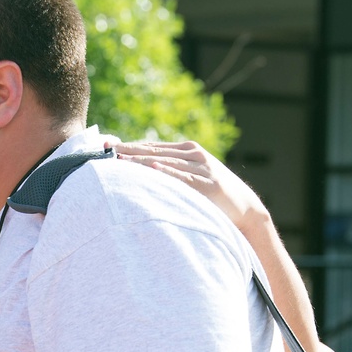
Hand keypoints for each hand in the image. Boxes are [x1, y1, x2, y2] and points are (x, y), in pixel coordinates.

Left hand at [112, 140, 264, 230]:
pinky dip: (169, 173)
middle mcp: (193, 154)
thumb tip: (139, 170)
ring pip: (165, 162)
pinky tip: (154, 169)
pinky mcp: (208, 184)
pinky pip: (184, 178)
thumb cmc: (211, 192)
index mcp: (187, 150)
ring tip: (121, 158)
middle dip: (129, 149)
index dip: (129, 145)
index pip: (152, 146)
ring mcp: (202, 168)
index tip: (107, 145)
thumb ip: (169, 169)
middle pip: (154, 151)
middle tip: (107, 149)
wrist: (244, 207)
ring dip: (142, 160)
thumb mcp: (190, 175)